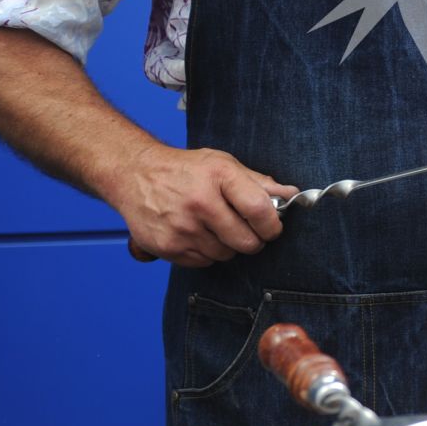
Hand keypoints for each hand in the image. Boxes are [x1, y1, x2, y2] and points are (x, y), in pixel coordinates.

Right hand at [111, 144, 295, 267]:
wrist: (134, 175)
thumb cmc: (184, 169)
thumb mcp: (222, 164)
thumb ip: (258, 182)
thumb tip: (292, 195)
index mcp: (218, 176)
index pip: (258, 209)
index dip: (272, 224)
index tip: (273, 227)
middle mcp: (199, 203)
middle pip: (246, 241)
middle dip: (254, 240)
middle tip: (248, 231)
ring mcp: (182, 228)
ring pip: (226, 255)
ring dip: (228, 246)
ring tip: (215, 227)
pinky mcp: (168, 247)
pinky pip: (203, 262)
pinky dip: (206, 253)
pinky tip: (197, 234)